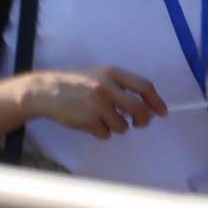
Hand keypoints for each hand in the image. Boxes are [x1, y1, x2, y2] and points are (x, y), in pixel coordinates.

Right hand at [16, 66, 166, 138]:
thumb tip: (147, 106)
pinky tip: (88, 122)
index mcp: (111, 73)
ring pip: (123, 126)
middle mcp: (107, 87)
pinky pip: (106, 134)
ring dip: (116, 126)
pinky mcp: (88, 120)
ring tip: (100, 118)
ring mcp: (98, 105)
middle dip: (143, 121)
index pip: (144, 86)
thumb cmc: (75, 84)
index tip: (162, 112)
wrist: (45, 91)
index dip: (156, 101)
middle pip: (140, 110)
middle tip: (138, 123)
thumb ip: (120, 86)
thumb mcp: (98, 75)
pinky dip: (100, 132)